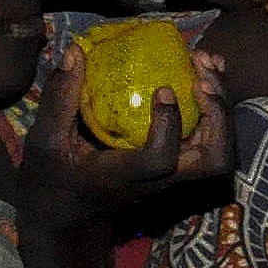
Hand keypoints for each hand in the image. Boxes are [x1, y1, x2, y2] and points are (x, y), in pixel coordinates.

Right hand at [12, 42, 226, 239]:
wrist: (69, 216)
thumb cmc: (54, 177)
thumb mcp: (45, 140)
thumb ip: (59, 98)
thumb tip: (73, 51)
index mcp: (124, 176)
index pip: (160, 160)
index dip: (169, 126)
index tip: (163, 89)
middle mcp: (160, 180)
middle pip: (213, 160)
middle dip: (218, 113)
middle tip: (201, 69)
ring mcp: (175, 175)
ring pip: (219, 149)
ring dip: (221, 104)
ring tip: (208, 62)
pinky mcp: (179, 164)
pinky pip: (211, 137)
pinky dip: (214, 105)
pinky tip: (202, 72)